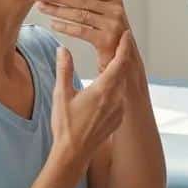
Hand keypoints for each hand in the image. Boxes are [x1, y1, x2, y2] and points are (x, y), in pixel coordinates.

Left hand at [37, 0, 141, 74]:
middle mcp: (117, 12)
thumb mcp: (114, 14)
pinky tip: (53, 24)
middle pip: (83, 1)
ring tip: (42, 7)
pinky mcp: (106, 41)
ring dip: (58, 10)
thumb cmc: (114, 36)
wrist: (123, 62)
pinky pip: (81, 31)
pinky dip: (65, 27)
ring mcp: (113, 26)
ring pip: (80, 15)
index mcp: (116, 2)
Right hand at [50, 32, 131, 168]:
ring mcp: (119, 109)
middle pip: (123, 71)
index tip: (126, 34)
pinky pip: (121, 98)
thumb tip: (62, 49)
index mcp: (103, 89)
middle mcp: (116, 98)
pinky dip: (118, 88)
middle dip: (122, 56)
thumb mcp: (61, 94)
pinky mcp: (118, 118)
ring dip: (120, 72)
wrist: (73, 153)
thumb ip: (64, 69)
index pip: (119, 62)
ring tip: (115, 61)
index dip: (123, 46)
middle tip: (119, 42)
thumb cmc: (65, 125)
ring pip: (123, 84)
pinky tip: (111, 86)